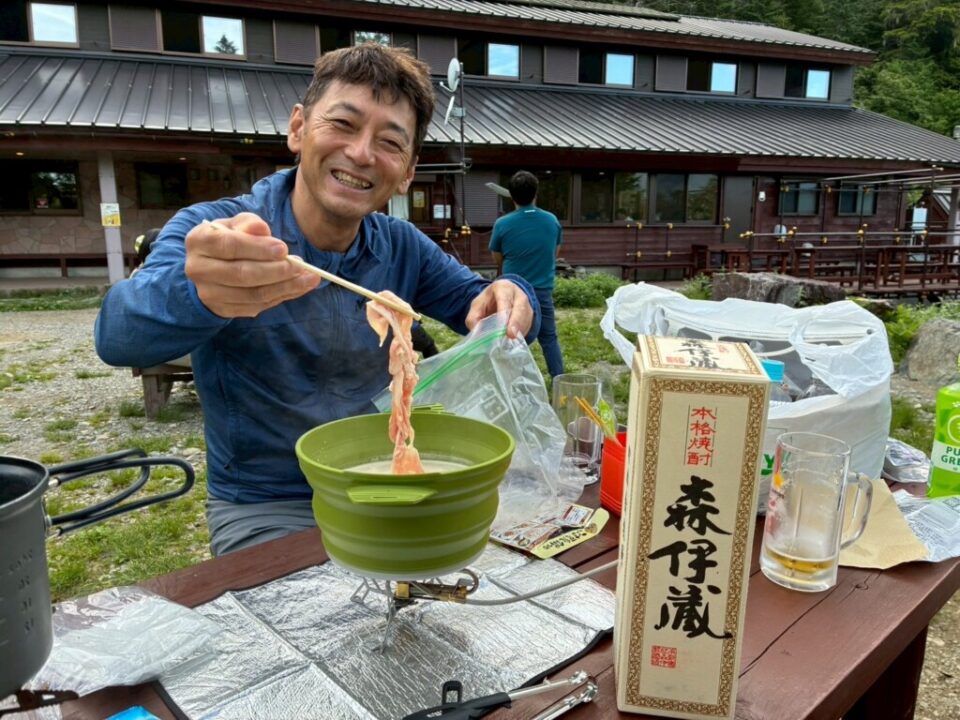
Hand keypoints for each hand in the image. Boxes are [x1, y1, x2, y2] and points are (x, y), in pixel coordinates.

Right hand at [184, 213, 319, 317]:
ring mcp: (209, 294)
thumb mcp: (236, 224)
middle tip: (301, 266)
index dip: (258, 248)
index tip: (283, 249)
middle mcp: (198, 269)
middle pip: (241, 275)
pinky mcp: (224, 310)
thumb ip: (250, 224)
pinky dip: (282, 297)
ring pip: (253, 294)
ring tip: (309, 278)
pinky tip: (299, 287)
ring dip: (285, 287)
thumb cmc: (229, 239)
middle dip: (276, 271)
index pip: (229, 245)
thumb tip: (263, 230)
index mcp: (198, 241)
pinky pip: (257, 306)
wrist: (211, 266)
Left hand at [464, 279, 533, 338]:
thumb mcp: (477, 306)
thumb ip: (473, 318)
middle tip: (511, 335)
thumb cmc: (489, 302)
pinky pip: (528, 326)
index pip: (505, 299)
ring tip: (509, 342)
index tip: (502, 325)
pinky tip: (513, 341)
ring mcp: (526, 305)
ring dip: (518, 331)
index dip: (504, 311)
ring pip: (525, 318)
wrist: (501, 299)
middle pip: (520, 308)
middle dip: (516, 322)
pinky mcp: (530, 317)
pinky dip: (520, 335)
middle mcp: (518, 294)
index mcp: (503, 288)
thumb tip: (476, 332)